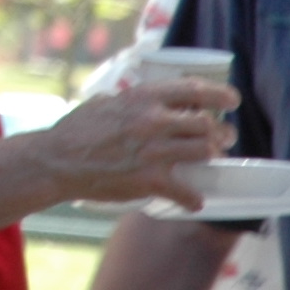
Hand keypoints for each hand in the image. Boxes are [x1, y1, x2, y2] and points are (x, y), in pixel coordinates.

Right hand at [37, 78, 239, 206]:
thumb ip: (127, 101)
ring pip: (204, 151)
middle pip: (206, 124)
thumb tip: (140, 101)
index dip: (219, 94)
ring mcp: (154, 151)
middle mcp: (153, 121)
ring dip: (213, 157)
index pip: (193, 89)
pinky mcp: (151, 180)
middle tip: (223, 136)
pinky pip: (188, 191)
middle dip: (220, 131)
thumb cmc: (75, 130)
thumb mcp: (102, 102)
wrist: (58, 161)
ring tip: (212, 159)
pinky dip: (194, 198)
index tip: (231, 99)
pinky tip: (193, 201)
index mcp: (142, 97)